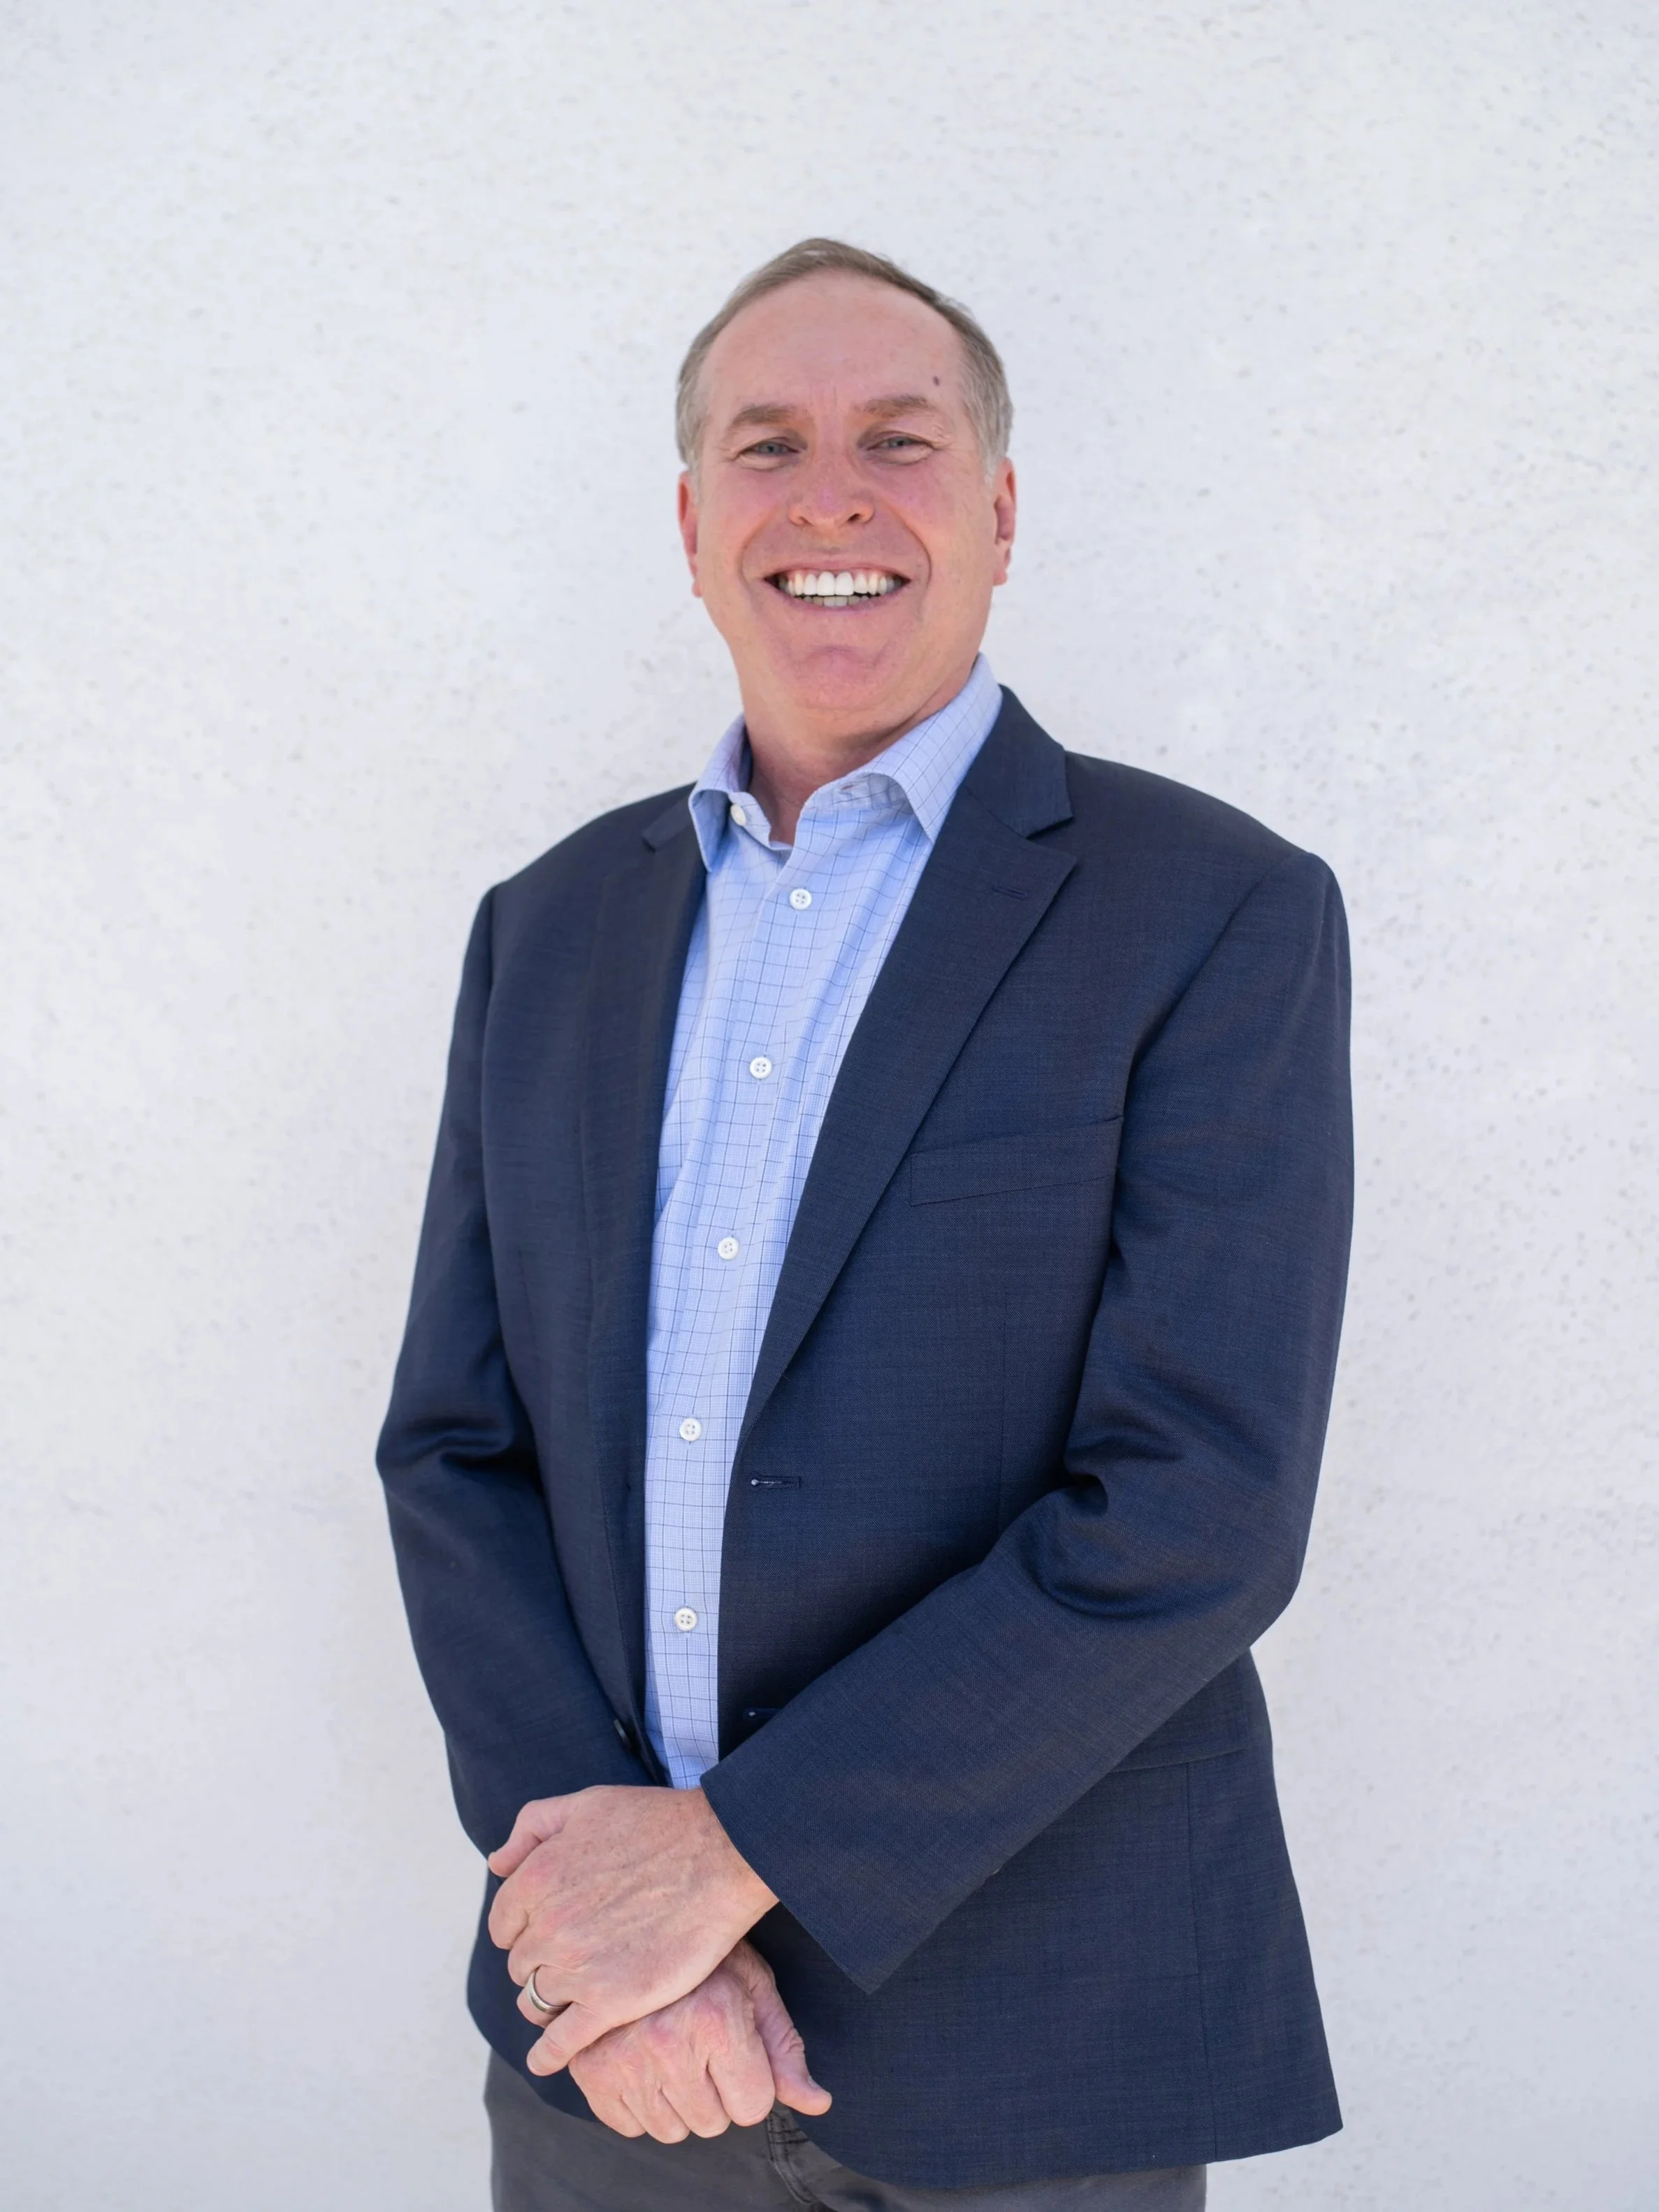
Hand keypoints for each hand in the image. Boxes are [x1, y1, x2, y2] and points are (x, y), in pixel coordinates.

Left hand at [487, 1785, 776, 2074]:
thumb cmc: (657, 1824)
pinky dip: (548, 2055)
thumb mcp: (585, 1804)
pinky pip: (561, 2043)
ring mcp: (578, 1968)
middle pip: (522, 1964)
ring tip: (573, 1997)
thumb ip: (531, 1827)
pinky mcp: (611, 2002)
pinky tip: (547, 2059)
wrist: (719, 1853)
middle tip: (574, 1956)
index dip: (524, 1928)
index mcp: (537, 1879)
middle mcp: (549, 1927)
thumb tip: (497, 1864)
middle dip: (541, 1961)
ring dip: (549, 2000)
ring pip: (538, 2000)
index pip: (503, 1924)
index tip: (549, 1931)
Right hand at [567, 1939, 831, 2141]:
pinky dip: (638, 2102)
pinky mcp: (587, 2070)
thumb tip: (820, 2104)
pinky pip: (628, 2126)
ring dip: (677, 2101)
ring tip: (671, 2046)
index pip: (753, 2106)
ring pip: (670, 2131)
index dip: (752, 2080)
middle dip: (716, 2091)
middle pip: (712, 2123)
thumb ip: (785, 2050)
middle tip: (701, 2041)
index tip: (737, 2045)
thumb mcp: (754, 1988)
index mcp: (715, 2018)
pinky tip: (641, 2057)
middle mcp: (666, 2042)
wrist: (633, 1920)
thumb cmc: (707, 1955)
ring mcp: (621, 2058)